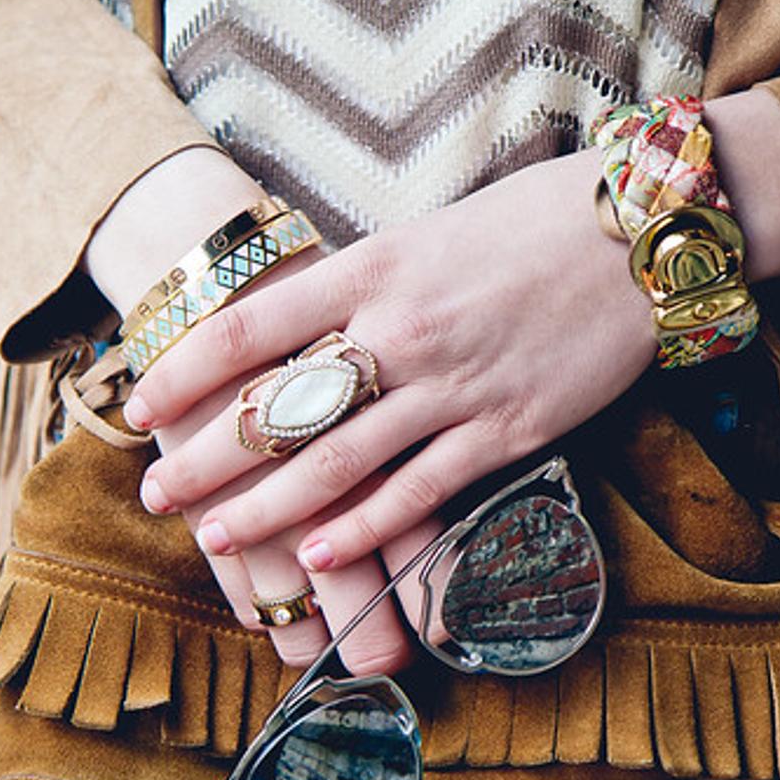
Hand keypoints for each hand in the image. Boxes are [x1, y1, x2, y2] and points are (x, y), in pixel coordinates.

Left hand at [123, 147, 660, 574]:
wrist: (639, 234)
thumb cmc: (530, 223)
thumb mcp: (428, 232)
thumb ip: (362, 284)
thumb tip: (301, 328)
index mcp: (374, 268)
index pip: (251, 325)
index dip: (184, 371)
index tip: (139, 405)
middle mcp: (400, 330)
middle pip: (278, 408)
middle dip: (205, 460)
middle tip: (156, 496)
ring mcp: (452, 387)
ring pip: (336, 462)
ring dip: (265, 510)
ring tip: (214, 539)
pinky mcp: (504, 431)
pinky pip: (417, 491)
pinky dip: (361, 529)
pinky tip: (316, 556)